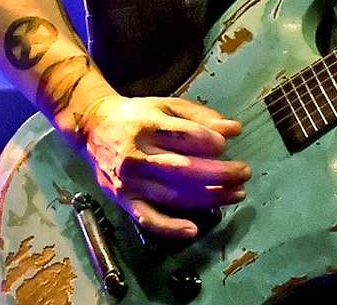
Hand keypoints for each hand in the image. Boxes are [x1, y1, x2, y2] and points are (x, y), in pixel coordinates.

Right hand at [78, 95, 250, 239]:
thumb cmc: (135, 116)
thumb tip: (234, 129)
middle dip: (221, 174)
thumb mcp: (166, 105)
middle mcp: (137, 154)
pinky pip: (148, 218)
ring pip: (174, 195)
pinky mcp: (124, 199)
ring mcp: (130, 180)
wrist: (92, 128)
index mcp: (147, 125)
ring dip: (210, 198)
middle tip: (244, 173)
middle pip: (185, 170)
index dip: (212, 142)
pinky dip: (169, 228)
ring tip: (236, 194)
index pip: (187, 137)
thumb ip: (200, 116)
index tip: (224, 145)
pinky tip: (192, 229)